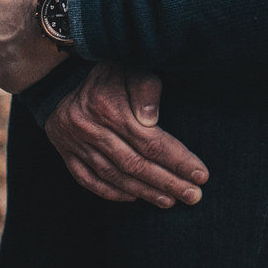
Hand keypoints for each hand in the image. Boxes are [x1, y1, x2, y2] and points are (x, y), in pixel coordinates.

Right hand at [42, 64, 208, 207]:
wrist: (67, 75)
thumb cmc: (113, 72)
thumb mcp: (132, 67)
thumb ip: (145, 89)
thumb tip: (152, 120)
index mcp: (107, 106)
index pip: (150, 142)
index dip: (178, 160)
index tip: (201, 175)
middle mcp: (88, 128)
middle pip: (135, 164)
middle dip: (167, 182)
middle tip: (193, 196)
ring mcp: (74, 144)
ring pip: (113, 175)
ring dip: (145, 191)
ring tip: (170, 201)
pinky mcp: (66, 154)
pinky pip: (88, 181)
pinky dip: (112, 192)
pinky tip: (135, 197)